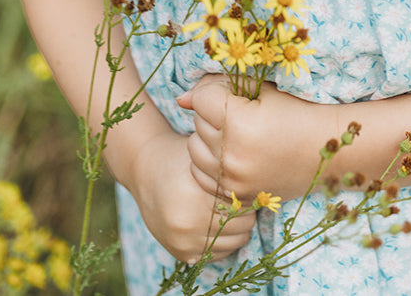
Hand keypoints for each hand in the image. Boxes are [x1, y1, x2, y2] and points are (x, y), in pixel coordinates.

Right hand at [129, 131, 255, 263]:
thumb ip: (229, 171)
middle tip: (246, 200)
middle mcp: (186, 221)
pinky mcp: (179, 253)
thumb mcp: (205, 156)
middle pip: (240, 227)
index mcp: (195, 195)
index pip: (243, 206)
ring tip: (234, 212)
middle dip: (248, 214)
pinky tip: (220, 225)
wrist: (146, 170)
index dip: (252, 197)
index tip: (251, 186)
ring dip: (239, 230)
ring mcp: (182, 240)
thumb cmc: (183, 157)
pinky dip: (223, 242)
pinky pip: (216, 255)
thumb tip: (264, 184)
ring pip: (232, 244)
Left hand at [177, 75, 337, 203]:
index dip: (216, 92)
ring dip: (209, 139)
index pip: (200, 98)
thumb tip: (180, 99)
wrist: (328, 150)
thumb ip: (220, 87)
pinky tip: (234, 155)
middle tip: (243, 115)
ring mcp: (233, 180)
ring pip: (194, 149)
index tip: (238, 96)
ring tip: (237, 135)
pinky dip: (211, 164)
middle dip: (213, 114)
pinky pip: (202, 175)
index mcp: (239, 122)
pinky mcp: (235, 197)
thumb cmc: (297, 111)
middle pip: (197, 122)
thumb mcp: (262, 91)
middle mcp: (232, 155)